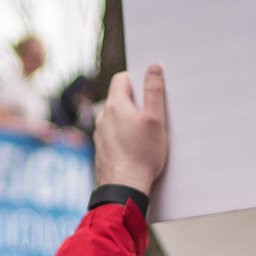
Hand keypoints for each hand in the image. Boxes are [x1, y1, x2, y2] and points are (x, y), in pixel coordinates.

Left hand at [93, 64, 169, 196]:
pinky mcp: (102, 149)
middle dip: (136, 101)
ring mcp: (100, 134)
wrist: (124, 188)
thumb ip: (154, 92)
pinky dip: (124, 135)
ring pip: (116, 118)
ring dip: (129, 119)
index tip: (150, 88)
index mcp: (115, 105)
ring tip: (147, 133)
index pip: (121, 79)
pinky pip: (114, 134)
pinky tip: (137, 147)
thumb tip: (153, 68)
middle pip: (119, 98)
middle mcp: (103, 117)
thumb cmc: (142, 155)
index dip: (137, 79)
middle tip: (153, 112)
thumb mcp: (155, 120)